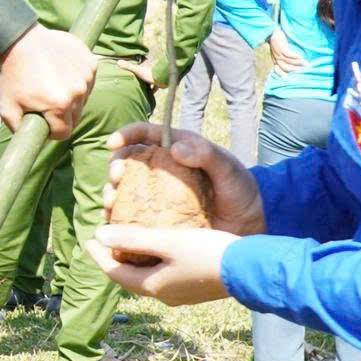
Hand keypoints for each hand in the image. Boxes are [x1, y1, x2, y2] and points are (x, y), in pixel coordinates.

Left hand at [0, 24, 97, 138]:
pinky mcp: (91, 63)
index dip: (52, 130)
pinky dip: (77, 80)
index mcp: (59, 105)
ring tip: (52, 84)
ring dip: (71, 97)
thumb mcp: (7, 107)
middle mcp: (78, 92)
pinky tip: (61, 71)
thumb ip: (18, 129)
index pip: (64, 133)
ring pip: (83, 99)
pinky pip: (88, 80)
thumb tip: (30, 141)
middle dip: (62, 115)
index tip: (43, 120)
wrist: (21, 40)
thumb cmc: (13, 75)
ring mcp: (87, 76)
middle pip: (75, 117)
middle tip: (46, 102)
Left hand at [86, 223, 238, 305]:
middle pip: (129, 278)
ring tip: (128, 244)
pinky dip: (153, 263)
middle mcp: (164, 295)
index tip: (88, 239)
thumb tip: (100, 235)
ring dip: (134, 262)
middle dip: (114, 260)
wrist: (250, 270)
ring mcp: (181, 295)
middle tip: (104, 242)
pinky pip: (164, 276)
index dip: (99, 256)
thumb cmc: (207, 253)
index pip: (115, 272)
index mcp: (152, 286)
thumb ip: (133, 238)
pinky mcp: (195, 289)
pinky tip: (160, 250)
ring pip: (148, 278)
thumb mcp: (168, 241)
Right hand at [102, 123, 264, 235]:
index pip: (145, 134)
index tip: (113, 143)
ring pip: (124, 189)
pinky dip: (119, 218)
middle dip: (115, 167)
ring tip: (112, 201)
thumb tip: (173, 147)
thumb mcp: (228, 169)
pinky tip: (115, 222)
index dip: (126, 134)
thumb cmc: (241, 191)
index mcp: (176, 148)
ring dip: (112, 193)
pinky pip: (132, 216)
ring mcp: (157, 194)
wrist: (249, 226)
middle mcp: (162, 169)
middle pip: (128, 161)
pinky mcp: (156, 218)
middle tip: (116, 177)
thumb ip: (206, 155)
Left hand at [267, 22, 306, 76]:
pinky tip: (301, 57)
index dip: (282, 73)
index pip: (277, 69)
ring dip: (298, 63)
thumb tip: (296, 61)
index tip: (288, 77)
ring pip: (289, 61)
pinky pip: (289, 54)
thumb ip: (284, 56)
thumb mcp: (279, 49)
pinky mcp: (281, 47)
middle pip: (285, 67)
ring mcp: (278, 53)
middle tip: (304, 70)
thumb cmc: (278, 40)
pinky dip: (295, 57)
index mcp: (275, 58)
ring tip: (306, 64)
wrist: (273, 30)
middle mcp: (276, 57)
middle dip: (295, 69)